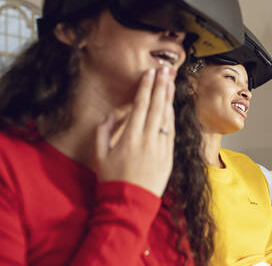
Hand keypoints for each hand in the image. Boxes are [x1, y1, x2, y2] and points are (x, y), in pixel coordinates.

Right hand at [93, 67, 175, 196]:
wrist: (130, 203)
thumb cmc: (112, 179)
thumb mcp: (99, 156)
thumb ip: (102, 133)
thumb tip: (110, 115)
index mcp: (130, 136)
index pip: (140, 105)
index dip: (146, 88)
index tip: (149, 73)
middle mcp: (147, 139)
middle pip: (156, 106)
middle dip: (161, 86)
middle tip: (165, 70)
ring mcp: (160, 147)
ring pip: (166, 117)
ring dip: (168, 98)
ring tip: (171, 82)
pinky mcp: (168, 156)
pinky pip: (171, 132)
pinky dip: (171, 117)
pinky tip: (171, 107)